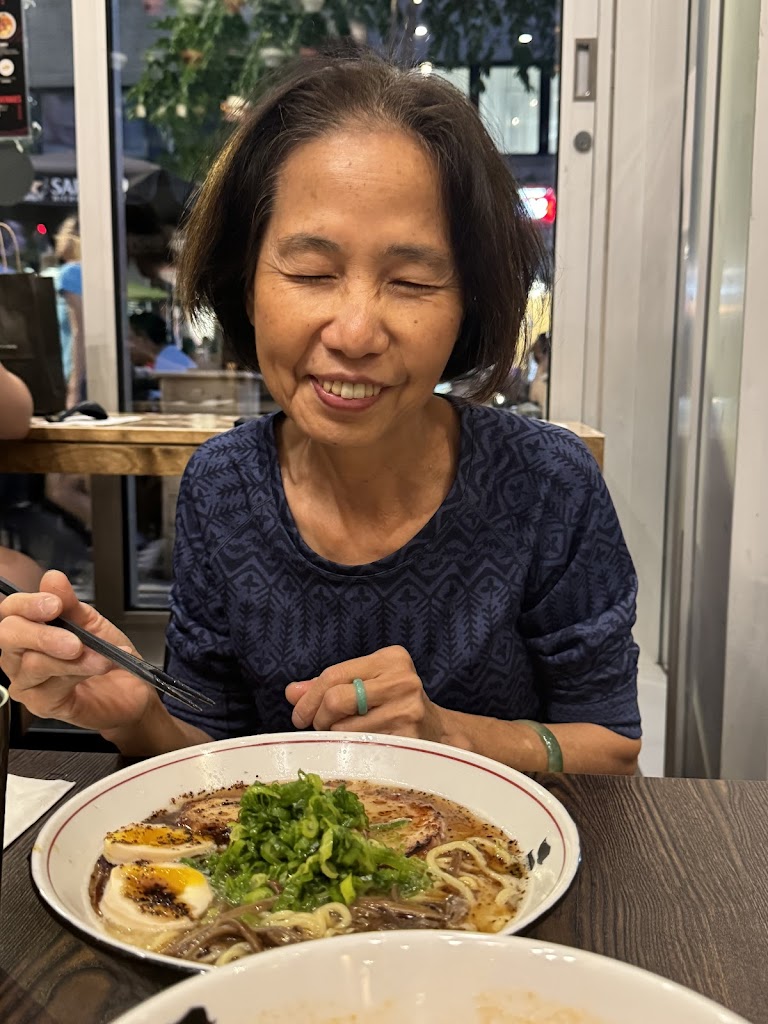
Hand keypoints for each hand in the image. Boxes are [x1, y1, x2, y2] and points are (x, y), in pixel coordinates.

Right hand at [0, 569, 154, 732]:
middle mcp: (19, 655)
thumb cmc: (107, 655)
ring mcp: (26, 682)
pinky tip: (98, 669)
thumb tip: (53, 579)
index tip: (55, 604)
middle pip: (9, 636)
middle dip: (43, 634)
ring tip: (100, 658)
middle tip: (74, 641)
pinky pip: (51, 687)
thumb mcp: (92, 623)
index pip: (11, 611)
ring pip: (34, 664)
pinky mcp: (41, 705)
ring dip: (74, 660)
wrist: (131, 690)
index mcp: (28, 628)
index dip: (28, 605)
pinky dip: (80, 674)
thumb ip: (71, 604)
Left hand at [285, 645, 446, 741]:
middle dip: (320, 718)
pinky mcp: (408, 738)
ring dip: (336, 737)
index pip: (334, 674)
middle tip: (322, 728)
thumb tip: (292, 692)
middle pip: (336, 699)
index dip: (309, 698)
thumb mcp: (366, 684)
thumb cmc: (394, 705)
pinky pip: (360, 747)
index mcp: (391, 658)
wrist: (438, 734)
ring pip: (344, 728)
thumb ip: (329, 685)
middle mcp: (402, 679)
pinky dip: (351, 750)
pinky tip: (359, 748)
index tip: (299, 716)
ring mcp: (407, 709)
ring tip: (346, 737)